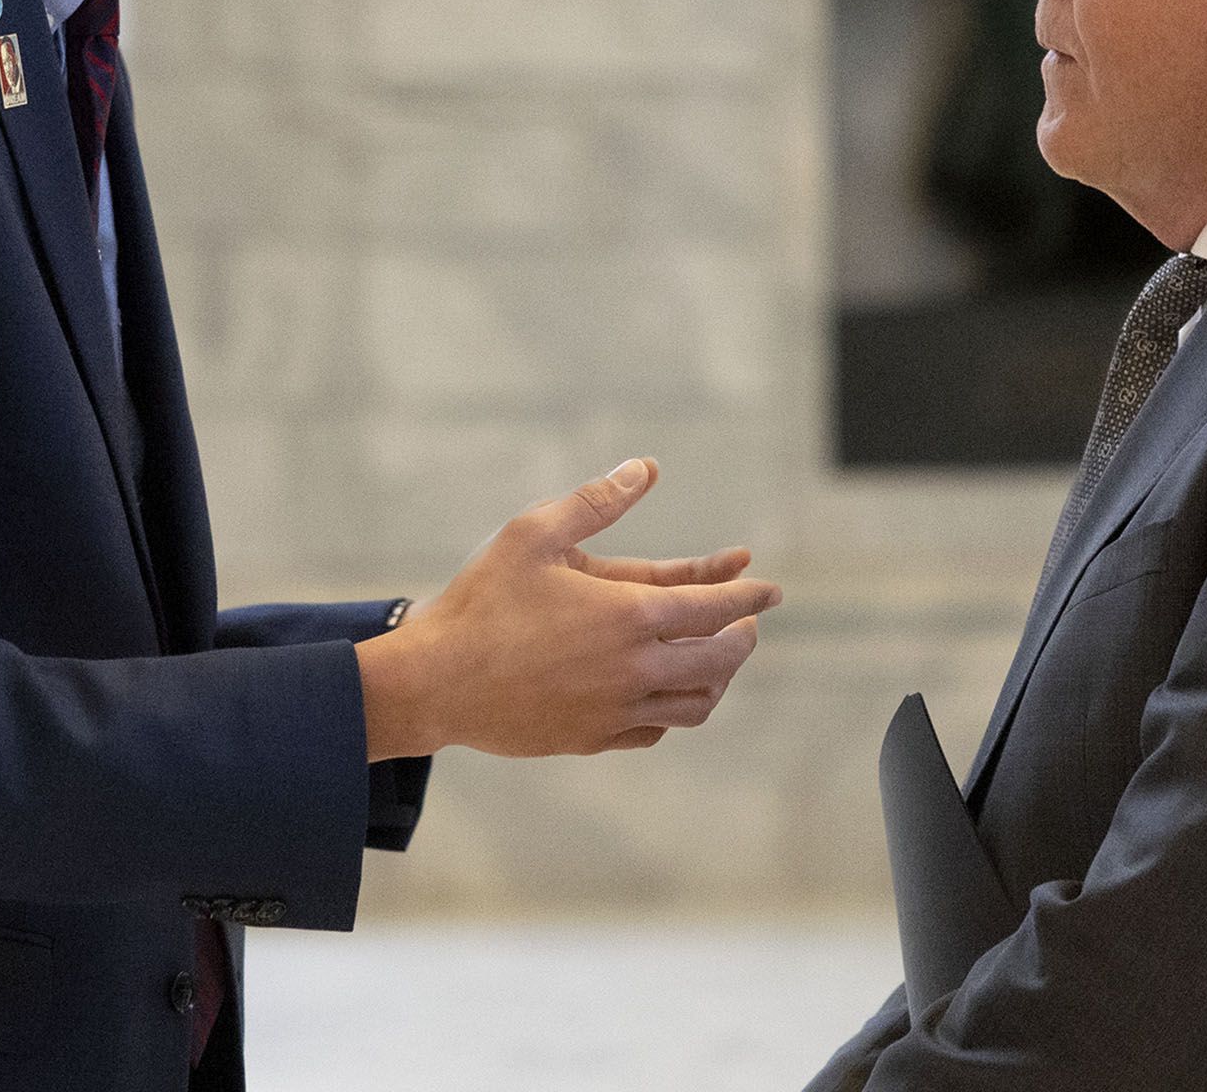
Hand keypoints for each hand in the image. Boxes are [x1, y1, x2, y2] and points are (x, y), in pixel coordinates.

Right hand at [355, 458, 779, 760]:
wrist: (435, 681)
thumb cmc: (483, 601)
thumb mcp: (535, 534)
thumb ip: (597, 501)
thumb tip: (646, 467)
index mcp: (630, 616)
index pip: (715, 607)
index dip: (748, 595)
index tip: (771, 589)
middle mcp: (635, 669)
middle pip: (719, 660)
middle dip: (742, 637)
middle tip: (748, 621)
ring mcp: (616, 711)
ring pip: (694, 704)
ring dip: (717, 679)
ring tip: (717, 658)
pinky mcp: (592, 738)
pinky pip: (654, 730)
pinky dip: (674, 709)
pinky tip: (667, 693)